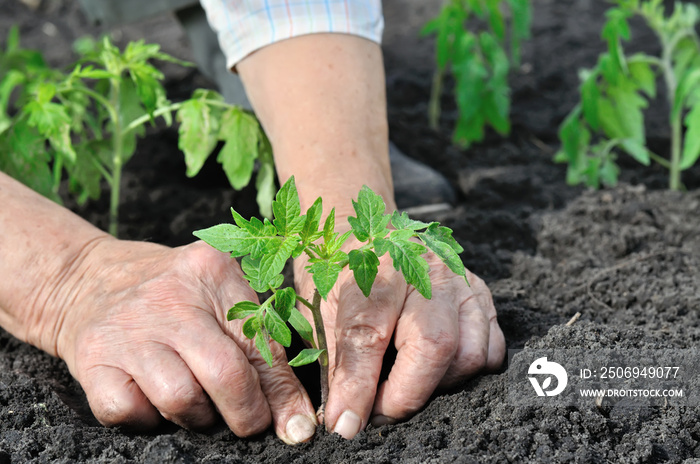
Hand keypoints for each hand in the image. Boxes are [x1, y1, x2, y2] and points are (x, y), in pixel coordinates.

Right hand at [54, 239, 316, 443]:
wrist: (86, 278)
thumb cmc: (170, 293)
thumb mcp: (217, 294)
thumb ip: (258, 341)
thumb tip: (294, 415)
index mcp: (213, 272)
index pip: (261, 342)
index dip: (282, 393)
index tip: (296, 427)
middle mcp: (170, 297)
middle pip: (225, 373)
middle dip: (246, 414)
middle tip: (248, 422)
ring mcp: (127, 328)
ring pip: (180, 400)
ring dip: (196, 417)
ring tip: (196, 403)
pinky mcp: (92, 358)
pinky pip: (128, 412)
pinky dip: (147, 419)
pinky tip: (152, 400)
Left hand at [293, 235, 504, 438]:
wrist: (371, 232)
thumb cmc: (342, 271)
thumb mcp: (322, 307)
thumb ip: (336, 360)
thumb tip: (344, 420)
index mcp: (374, 266)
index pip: (368, 333)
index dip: (357, 386)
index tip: (346, 423)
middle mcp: (425, 268)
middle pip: (434, 345)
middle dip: (406, 395)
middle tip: (378, 412)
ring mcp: (460, 280)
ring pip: (468, 353)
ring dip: (436, 386)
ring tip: (405, 385)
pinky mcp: (482, 293)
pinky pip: (490, 348)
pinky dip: (465, 372)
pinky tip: (435, 370)